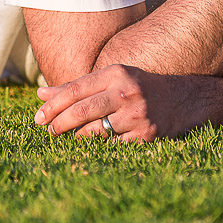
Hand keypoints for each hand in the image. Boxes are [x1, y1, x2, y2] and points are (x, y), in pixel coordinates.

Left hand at [33, 64, 199, 142]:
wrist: (183, 99)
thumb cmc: (139, 88)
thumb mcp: (112, 79)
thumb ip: (77, 87)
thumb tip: (40, 95)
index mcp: (116, 74)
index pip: (76, 90)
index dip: (53, 105)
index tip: (38, 117)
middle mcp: (126, 92)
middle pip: (82, 111)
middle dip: (59, 124)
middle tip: (48, 132)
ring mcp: (137, 115)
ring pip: (95, 132)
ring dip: (77, 138)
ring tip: (70, 138)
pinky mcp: (146, 136)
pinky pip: (113, 147)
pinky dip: (100, 148)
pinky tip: (95, 147)